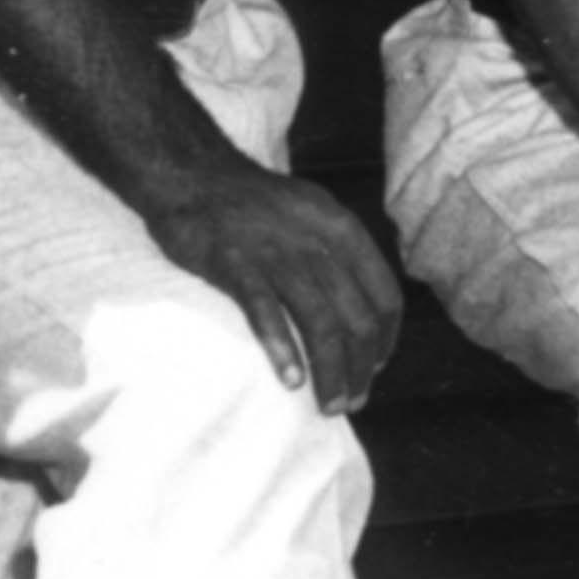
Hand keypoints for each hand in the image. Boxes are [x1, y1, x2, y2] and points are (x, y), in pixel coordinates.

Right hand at [137, 166, 404, 410]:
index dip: (387, 337)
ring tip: (329, 406)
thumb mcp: (312, 212)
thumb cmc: (251, 201)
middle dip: (361, 367)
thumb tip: (359, 305)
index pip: (384, 294)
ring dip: (330, 371)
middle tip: (353, 401)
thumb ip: (337, 252)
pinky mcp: (235, 264)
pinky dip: (283, 348)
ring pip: (320, 322)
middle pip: (356, 317)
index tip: (377, 365)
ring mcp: (276, 253)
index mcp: (342, 229)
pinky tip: (291, 379)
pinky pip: (266, 312)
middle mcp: (317, 242)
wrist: (192, 172)